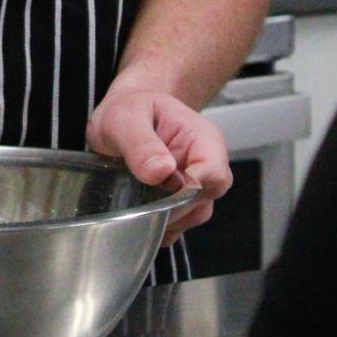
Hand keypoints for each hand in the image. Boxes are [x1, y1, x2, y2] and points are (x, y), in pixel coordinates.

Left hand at [86, 84, 231, 244]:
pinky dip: (158, 226)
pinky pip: (177, 225)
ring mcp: (194, 187)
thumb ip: (141, 142)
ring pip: (192, 216)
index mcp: (202, 138)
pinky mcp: (181, 204)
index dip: (192, 189)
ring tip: (135, 203)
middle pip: (204, 200)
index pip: (214, 172)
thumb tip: (161, 171)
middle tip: (139, 200)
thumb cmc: (130, 110)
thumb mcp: (127, 117)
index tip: (163, 191)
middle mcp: (205, 165)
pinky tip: (138, 212)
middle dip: (171, 206)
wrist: (122, 118)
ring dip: (164, 218)